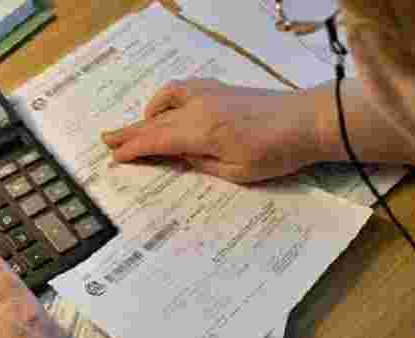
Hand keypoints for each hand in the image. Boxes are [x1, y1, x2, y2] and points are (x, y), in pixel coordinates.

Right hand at [103, 79, 324, 182]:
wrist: (307, 121)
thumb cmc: (276, 153)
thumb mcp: (236, 171)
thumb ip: (201, 163)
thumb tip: (177, 156)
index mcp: (201, 131)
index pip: (157, 140)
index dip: (134, 149)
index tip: (115, 157)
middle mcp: (199, 107)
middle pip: (155, 120)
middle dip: (130, 132)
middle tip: (106, 138)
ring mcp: (209, 93)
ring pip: (166, 100)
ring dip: (148, 114)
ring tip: (140, 128)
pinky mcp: (220, 88)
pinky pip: (182, 89)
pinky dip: (168, 98)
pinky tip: (170, 107)